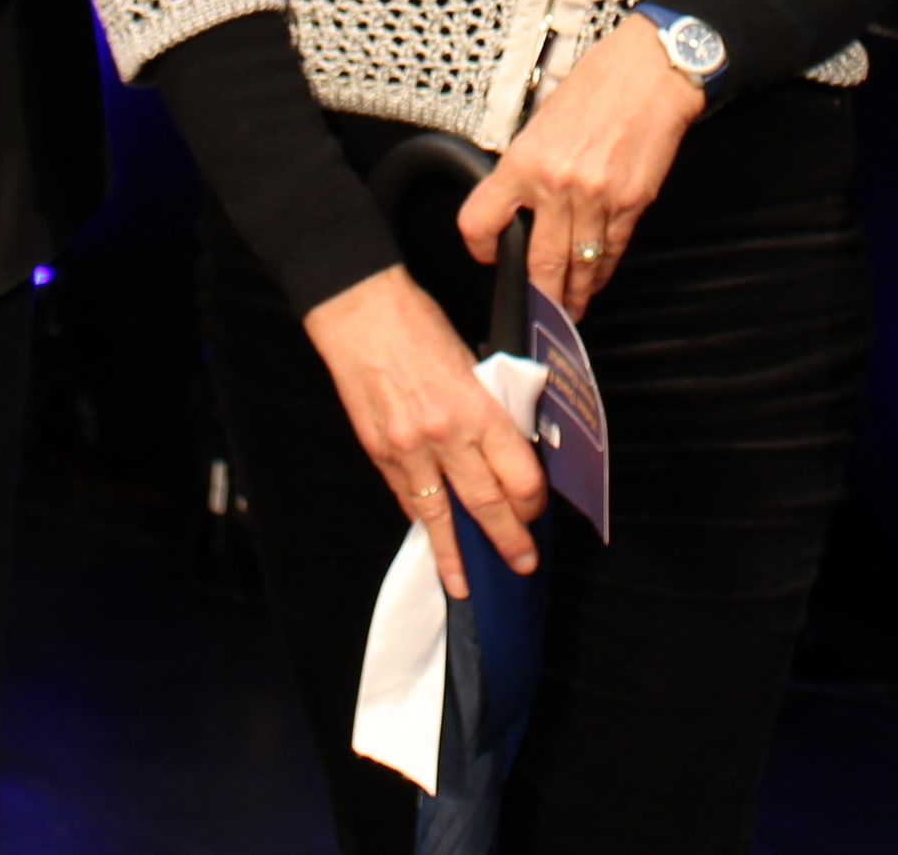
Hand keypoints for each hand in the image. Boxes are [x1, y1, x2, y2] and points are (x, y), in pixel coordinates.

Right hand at [302, 266, 545, 599]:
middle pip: (486, 504)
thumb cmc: (417, 325)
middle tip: (521, 564)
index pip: (519, 475)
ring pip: (440, 516)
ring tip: (466, 585)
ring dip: (456, 554)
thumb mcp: (473, 362)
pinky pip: (406, 498)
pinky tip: (431, 540)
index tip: (537, 511)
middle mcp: (445, 435)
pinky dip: (422, 521)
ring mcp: (408, 449)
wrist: (360, 312)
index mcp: (477, 408)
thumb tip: (510, 449)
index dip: (532, 501)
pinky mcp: (378, 452)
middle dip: (507, 540)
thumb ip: (490, 409)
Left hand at [457, 16, 703, 321]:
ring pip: (579, 265)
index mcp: (524, 161)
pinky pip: (611, 249)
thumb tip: (520, 203)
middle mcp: (557, 185)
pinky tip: (596, 276)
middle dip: (539, 296)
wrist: (651, 71)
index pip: (481, 220)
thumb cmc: (599, 85)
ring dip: (574, 292)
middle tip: (537, 310)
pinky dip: (602, 268)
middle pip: (539, 263)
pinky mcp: (631, 202)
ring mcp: (596, 198)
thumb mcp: (542, 120)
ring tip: (570, 306)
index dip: (479, 247)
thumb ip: (528, 165)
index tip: (487, 254)